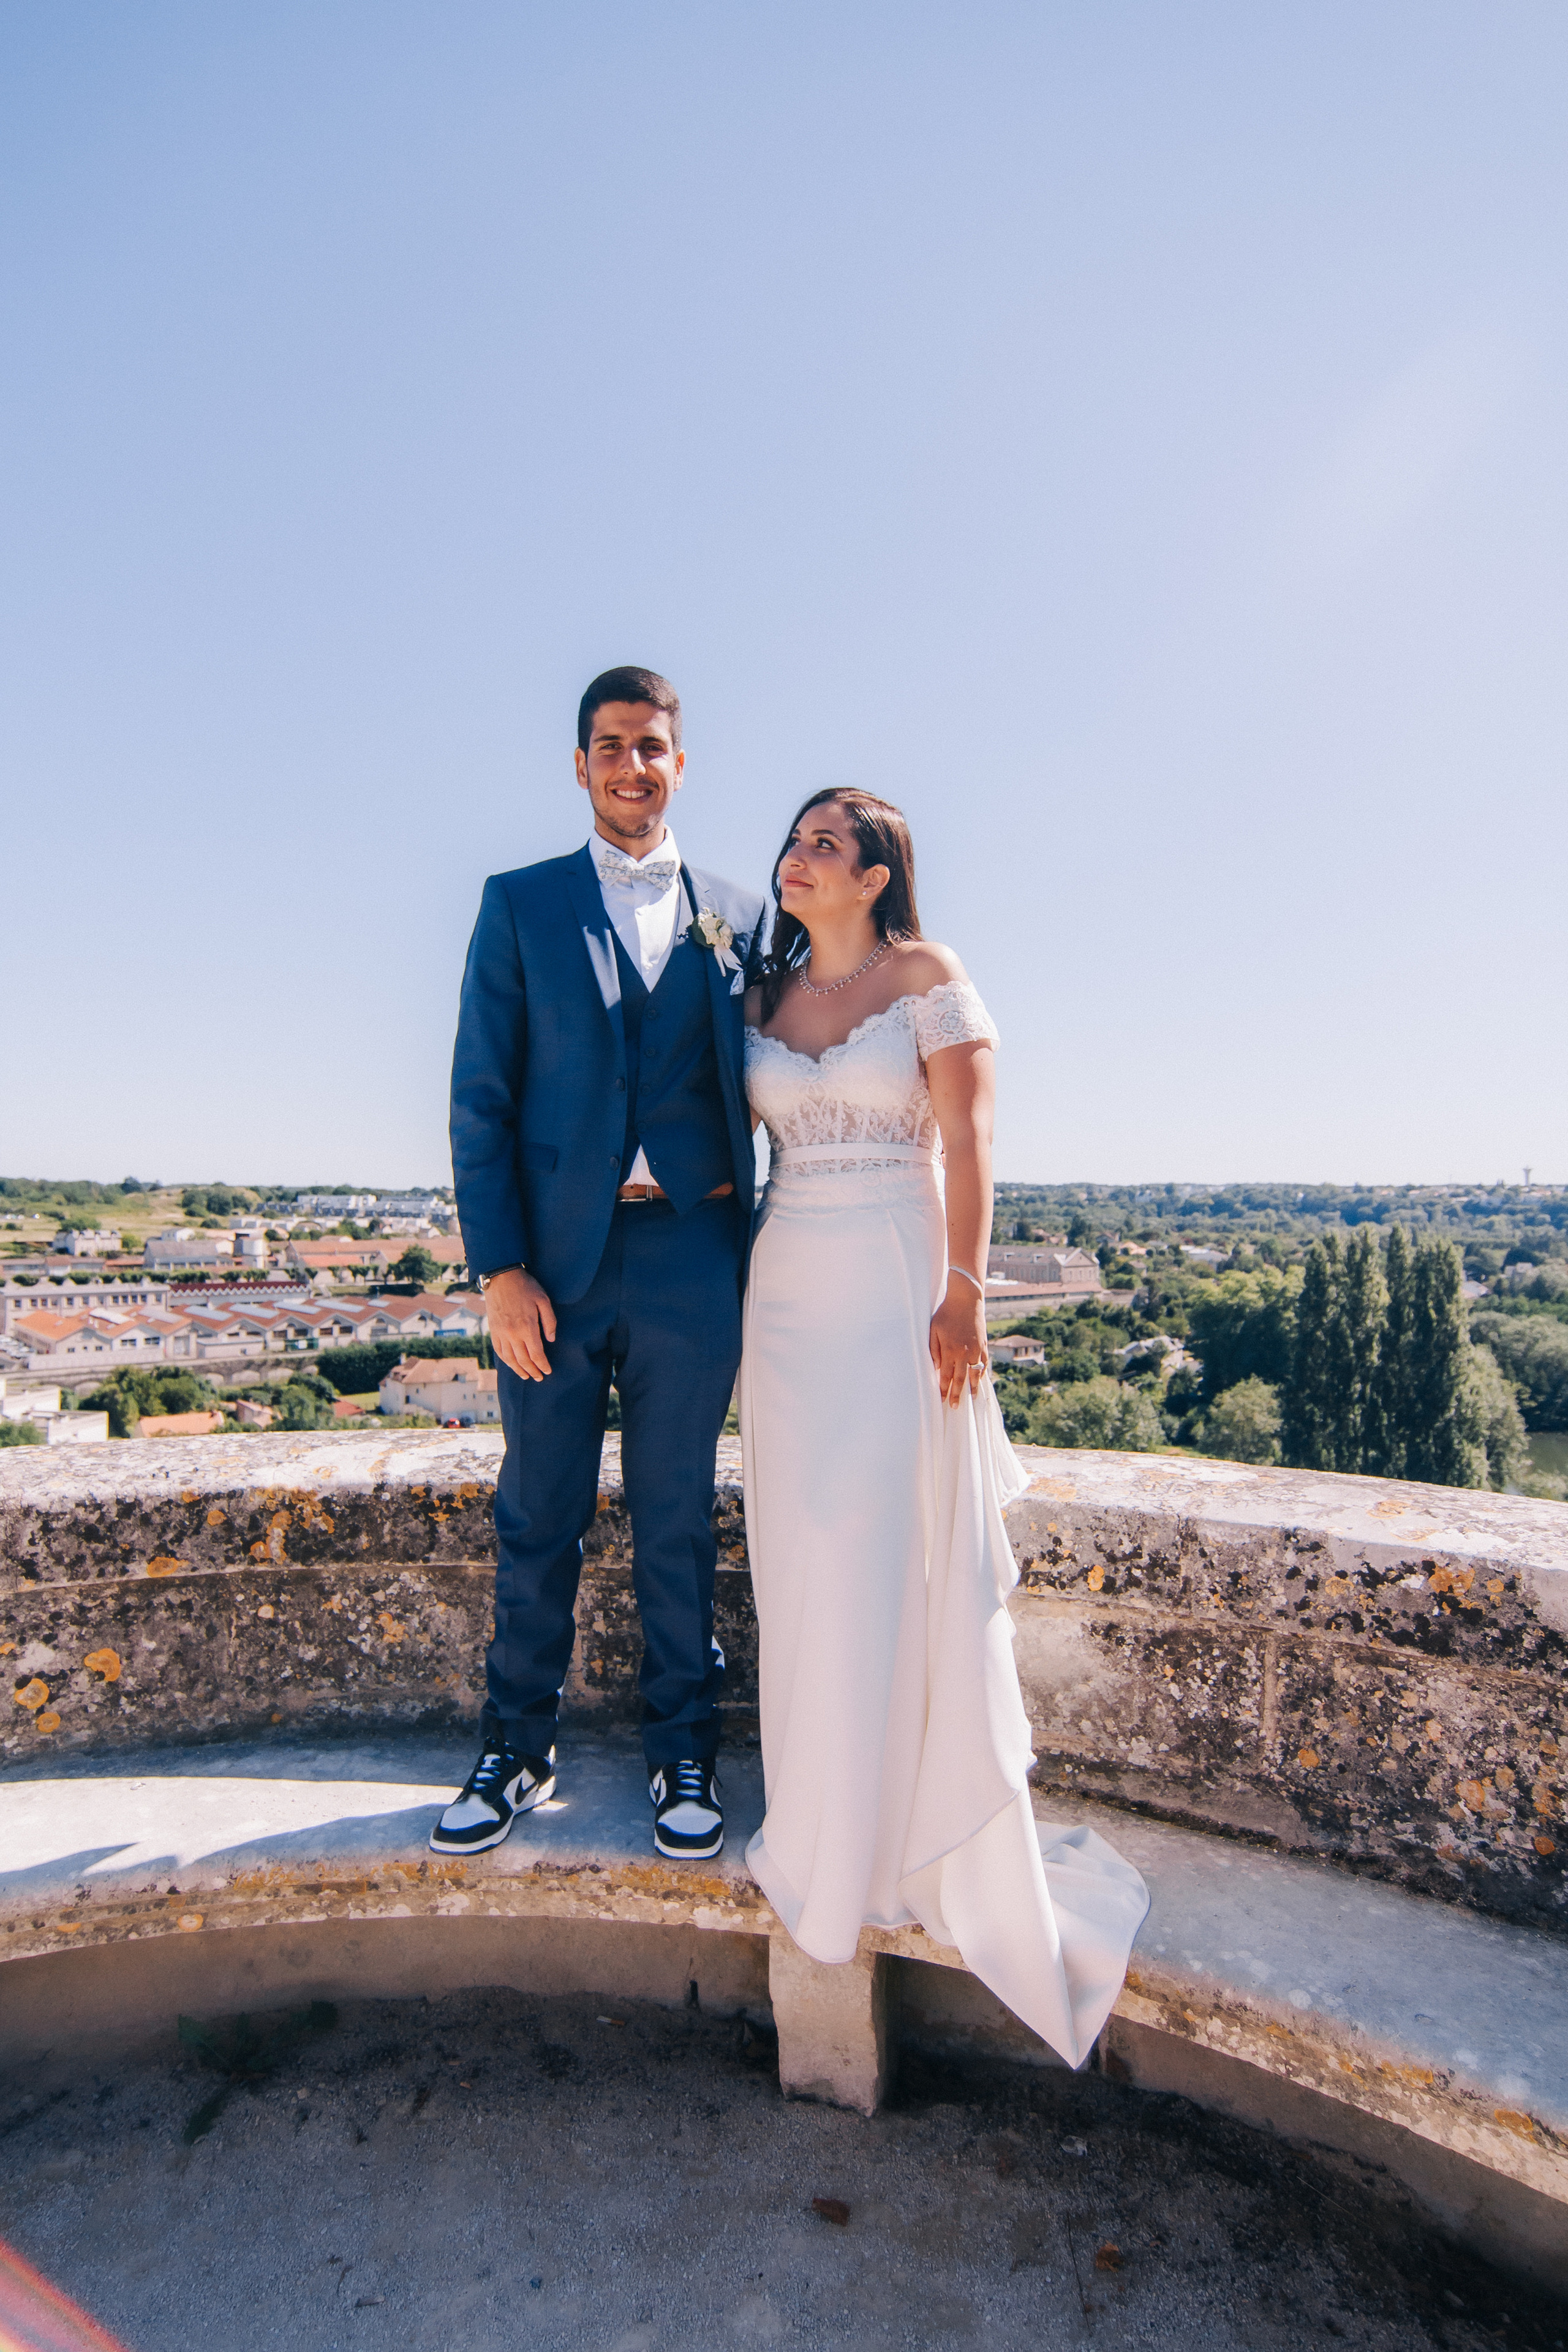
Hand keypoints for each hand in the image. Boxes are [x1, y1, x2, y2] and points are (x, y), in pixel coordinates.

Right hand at [485, 1268, 556, 1380]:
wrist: (501, 1277)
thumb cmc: (526, 1287)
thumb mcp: (544, 1300)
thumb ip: (549, 1321)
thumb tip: (551, 1340)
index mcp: (527, 1327)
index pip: (536, 1354)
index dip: (543, 1365)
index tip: (547, 1371)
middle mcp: (513, 1333)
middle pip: (523, 1360)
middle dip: (533, 1371)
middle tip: (539, 1378)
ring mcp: (501, 1333)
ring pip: (510, 1359)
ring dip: (518, 1370)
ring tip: (526, 1376)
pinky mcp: (493, 1330)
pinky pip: (499, 1350)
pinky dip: (505, 1361)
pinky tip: (512, 1364)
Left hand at [929, 1282, 987, 1407]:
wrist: (966, 1299)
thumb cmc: (946, 1314)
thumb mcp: (934, 1331)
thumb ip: (934, 1351)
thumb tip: (935, 1369)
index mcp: (950, 1350)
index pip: (946, 1376)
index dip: (944, 1390)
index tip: (942, 1400)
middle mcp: (965, 1353)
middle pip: (960, 1379)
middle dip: (957, 1394)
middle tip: (955, 1407)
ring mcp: (976, 1349)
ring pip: (975, 1374)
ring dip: (973, 1387)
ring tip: (971, 1398)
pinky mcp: (984, 1345)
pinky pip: (984, 1364)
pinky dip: (982, 1373)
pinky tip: (980, 1380)